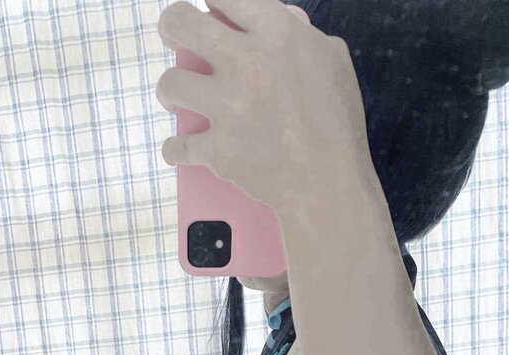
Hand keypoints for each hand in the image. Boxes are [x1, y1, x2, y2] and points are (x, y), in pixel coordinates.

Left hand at [155, 0, 370, 219]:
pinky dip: (175, 149)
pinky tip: (178, 148)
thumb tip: (280, 30)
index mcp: (276, 32)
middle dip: (171, 26)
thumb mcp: (333, 60)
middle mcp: (245, 61)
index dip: (211, 1)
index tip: (208, 10)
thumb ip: (300, 37)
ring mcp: (227, 105)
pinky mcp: (217, 148)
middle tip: (174, 37)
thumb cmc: (338, 123)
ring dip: (170, 90)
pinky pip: (176, 145)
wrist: (329, 182)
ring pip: (169, 83)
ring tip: (178, 98)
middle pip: (181, 23)